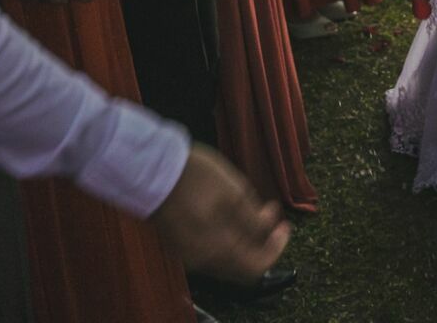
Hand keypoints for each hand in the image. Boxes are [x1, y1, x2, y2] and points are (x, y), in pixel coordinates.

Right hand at [151, 145, 290, 283]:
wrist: (152, 168)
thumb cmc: (193, 177)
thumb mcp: (235, 192)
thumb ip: (255, 219)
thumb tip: (269, 231)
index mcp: (216, 249)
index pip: (256, 267)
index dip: (276, 248)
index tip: (284, 227)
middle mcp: (201, 259)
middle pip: (241, 264)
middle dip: (262, 242)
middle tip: (273, 219)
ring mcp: (188, 252)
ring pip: (226, 256)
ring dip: (245, 237)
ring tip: (254, 208)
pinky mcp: (179, 242)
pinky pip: (210, 248)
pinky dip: (227, 235)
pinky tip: (231, 210)